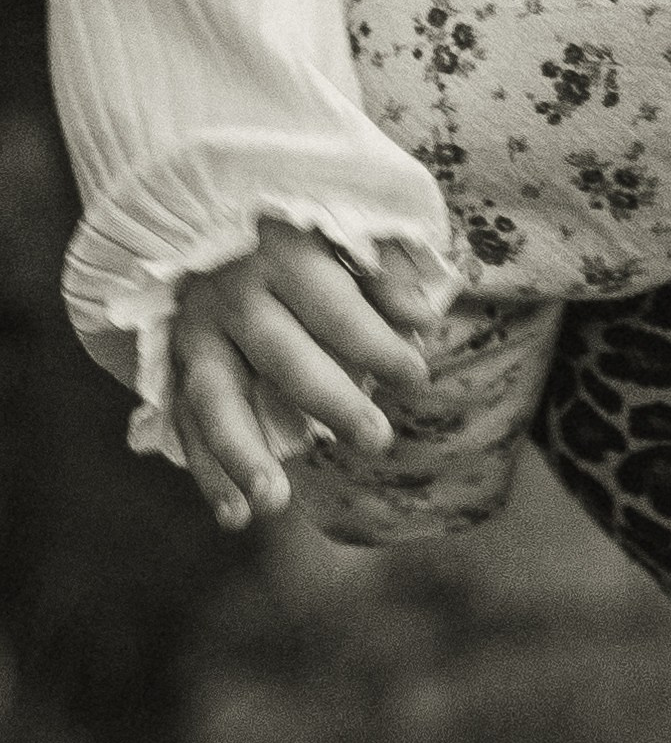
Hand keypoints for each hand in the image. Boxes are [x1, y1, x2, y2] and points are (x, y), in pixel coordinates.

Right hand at [169, 225, 438, 531]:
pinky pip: (186, 426)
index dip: (377, 345)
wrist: (205, 227)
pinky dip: (207, 474)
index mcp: (281, 253)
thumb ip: (384, 274)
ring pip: (215, 398)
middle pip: (281, 355)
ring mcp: (196, 334)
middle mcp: (231, 294)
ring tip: (274, 502)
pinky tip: (236, 515)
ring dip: (243, 453)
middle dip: (331, 402)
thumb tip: (423, 317)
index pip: (334, 308)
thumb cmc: (299, 240)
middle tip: (378, 442)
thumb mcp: (343, 237)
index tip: (417, 378)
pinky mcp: (175, 368)